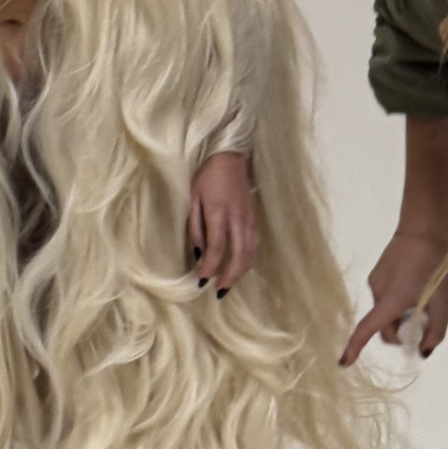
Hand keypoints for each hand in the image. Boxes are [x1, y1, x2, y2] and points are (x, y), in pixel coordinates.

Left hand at [188, 151, 255, 294]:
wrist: (229, 157)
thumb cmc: (206, 176)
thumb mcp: (192, 197)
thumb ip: (194, 226)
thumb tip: (197, 252)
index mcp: (219, 212)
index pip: (217, 247)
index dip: (210, 267)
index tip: (201, 281)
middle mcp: (238, 218)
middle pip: (239, 254)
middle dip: (230, 276)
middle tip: (219, 291)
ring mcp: (249, 218)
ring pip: (251, 252)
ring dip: (241, 271)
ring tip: (228, 284)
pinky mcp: (255, 218)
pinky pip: (255, 244)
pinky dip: (249, 260)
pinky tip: (241, 267)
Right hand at [341, 230, 447, 365]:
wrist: (422, 233)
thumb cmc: (435, 270)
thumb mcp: (442, 305)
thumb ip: (435, 332)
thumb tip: (423, 352)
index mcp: (390, 302)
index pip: (367, 330)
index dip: (354, 348)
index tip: (343, 364)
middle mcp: (377, 294)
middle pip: (383, 326)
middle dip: (399, 332)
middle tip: (422, 324)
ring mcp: (374, 283)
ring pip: (384, 311)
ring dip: (398, 315)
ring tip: (420, 299)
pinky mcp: (376, 275)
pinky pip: (384, 297)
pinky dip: (396, 301)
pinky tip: (412, 286)